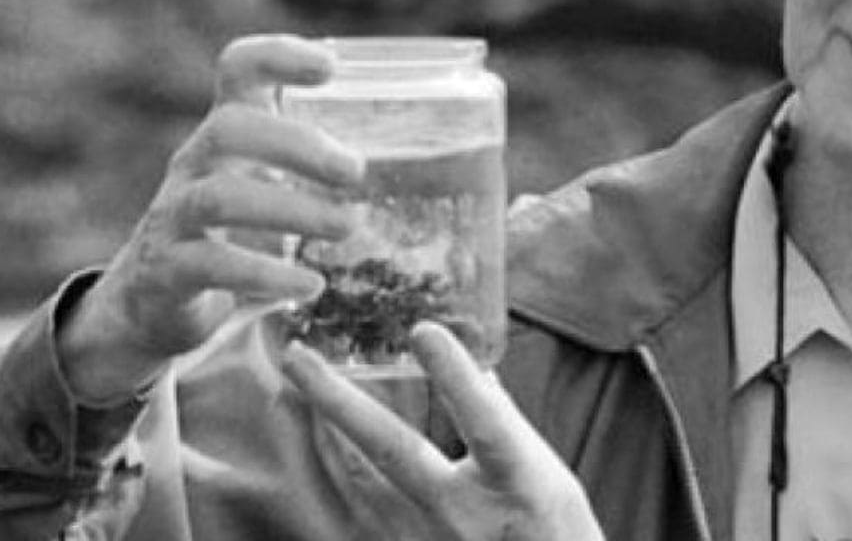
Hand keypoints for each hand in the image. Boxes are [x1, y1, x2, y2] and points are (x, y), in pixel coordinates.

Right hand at [57, 35, 364, 402]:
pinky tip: (311, 285)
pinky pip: (211, 265)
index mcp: (229, 133)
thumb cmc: (235, 233)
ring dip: (291, 210)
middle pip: (230, 127)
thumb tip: (433, 162)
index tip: (329, 66)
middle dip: (297, 144)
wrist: (154, 303)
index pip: (239, 68)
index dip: (278, 55)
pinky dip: (267, 274)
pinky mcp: (167, 270)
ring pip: (218, 197)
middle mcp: (196, 163)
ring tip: (347, 227)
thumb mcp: (271, 185)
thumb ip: (322, 166)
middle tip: (356, 171)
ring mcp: (175, 216)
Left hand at [283, 322, 605, 540]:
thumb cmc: (555, 532)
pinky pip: (365, 506)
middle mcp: (466, 513)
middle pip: (393, 451)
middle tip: (297, 356)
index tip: (424, 330)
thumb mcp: (550, 475)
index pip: (485, 423)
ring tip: (296, 384)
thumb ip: (508, 425)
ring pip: (363, 479)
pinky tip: (326, 442)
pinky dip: (344, 468)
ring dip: (327, 430)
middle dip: (340, 401)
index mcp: (518, 484)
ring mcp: (429, 538)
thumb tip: (478, 376)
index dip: (456, 378)